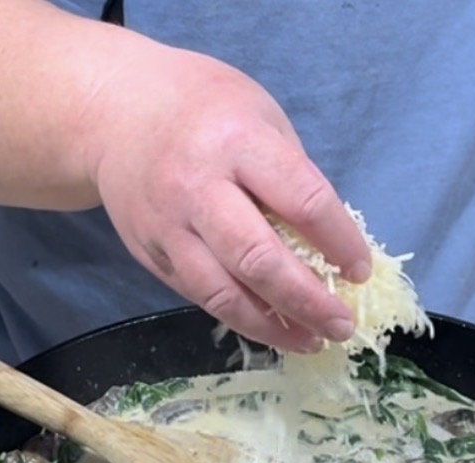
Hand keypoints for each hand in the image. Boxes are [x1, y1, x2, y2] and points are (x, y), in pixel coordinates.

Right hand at [84, 36, 371, 352]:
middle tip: (341, 326)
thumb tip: (331, 247)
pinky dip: (242, 318)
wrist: (114, 112)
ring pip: (224, 294)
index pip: (302, 201)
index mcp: (237, 141)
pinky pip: (201, 296)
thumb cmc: (204, 109)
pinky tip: (272, 328)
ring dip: (274, 327)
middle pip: (259, 260)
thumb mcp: (260, 116)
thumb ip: (292, 177)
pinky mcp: (151, 254)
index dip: (339, 243)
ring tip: (310, 341)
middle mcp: (198, 187)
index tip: (360, 271)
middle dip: (308, 301)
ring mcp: (168, 226)